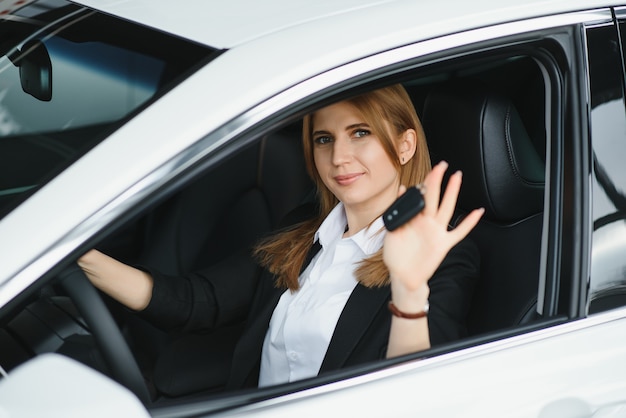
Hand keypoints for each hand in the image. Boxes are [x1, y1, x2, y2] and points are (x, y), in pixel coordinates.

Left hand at [383, 161, 483, 300]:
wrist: (403, 277)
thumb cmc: (396, 256)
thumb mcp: (391, 231)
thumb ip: (396, 213)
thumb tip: (401, 193)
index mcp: (413, 219)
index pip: (418, 198)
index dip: (419, 186)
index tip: (420, 177)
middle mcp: (426, 223)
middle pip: (433, 197)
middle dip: (437, 180)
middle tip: (442, 165)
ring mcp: (436, 232)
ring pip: (446, 208)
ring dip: (452, 193)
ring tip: (457, 176)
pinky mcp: (443, 244)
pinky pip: (459, 232)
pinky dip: (469, 222)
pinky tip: (478, 211)